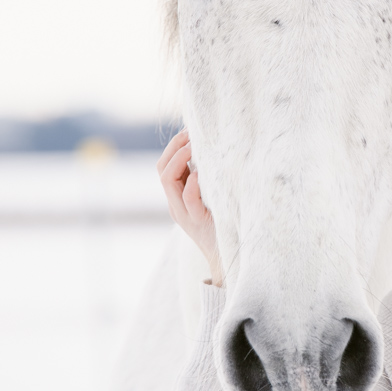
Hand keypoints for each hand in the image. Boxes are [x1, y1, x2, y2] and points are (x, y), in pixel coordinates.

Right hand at [157, 129, 223, 286]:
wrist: (229, 259)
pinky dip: (194, 182)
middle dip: (174, 147)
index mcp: (178, 198)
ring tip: (195, 147)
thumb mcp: (212, 200)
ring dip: (181, 158)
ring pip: (168, 180)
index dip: (174, 146)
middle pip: (162, 170)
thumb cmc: (225, 225)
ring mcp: (185, 214)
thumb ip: (207, 181)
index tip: (190, 131)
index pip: (164, 166)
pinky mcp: (199, 222)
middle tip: (191, 134)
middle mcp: (176, 205)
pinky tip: (204, 173)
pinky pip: (189, 199)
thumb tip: (213, 152)